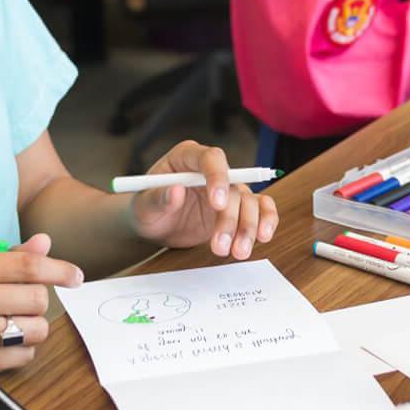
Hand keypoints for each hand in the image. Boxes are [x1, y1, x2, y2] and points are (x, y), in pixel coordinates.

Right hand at [0, 234, 81, 374]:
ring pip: (35, 328)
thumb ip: (9, 259)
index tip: (76, 276)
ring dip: (33, 328)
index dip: (58, 270)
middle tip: (21, 306)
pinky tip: (5, 345)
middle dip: (37, 303)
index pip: (25, 265)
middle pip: (36, 298)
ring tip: (13, 326)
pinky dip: (23, 350)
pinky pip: (24, 355)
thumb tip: (46, 243)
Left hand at [130, 140, 278, 259]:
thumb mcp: (144, 206)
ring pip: (249, 201)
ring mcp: (227, 188)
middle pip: (234, 185)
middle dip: (231, 218)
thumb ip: (158, 198)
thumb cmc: (147, 209)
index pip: (211, 158)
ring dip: (248, 227)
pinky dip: (265, 221)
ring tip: (238, 252)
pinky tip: (262, 237)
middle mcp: (212, 170)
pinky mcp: (237, 207)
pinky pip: (260, 208)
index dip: (218, 178)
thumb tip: (175, 191)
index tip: (217, 204)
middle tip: (221, 245)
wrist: (155, 225)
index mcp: (187, 157)